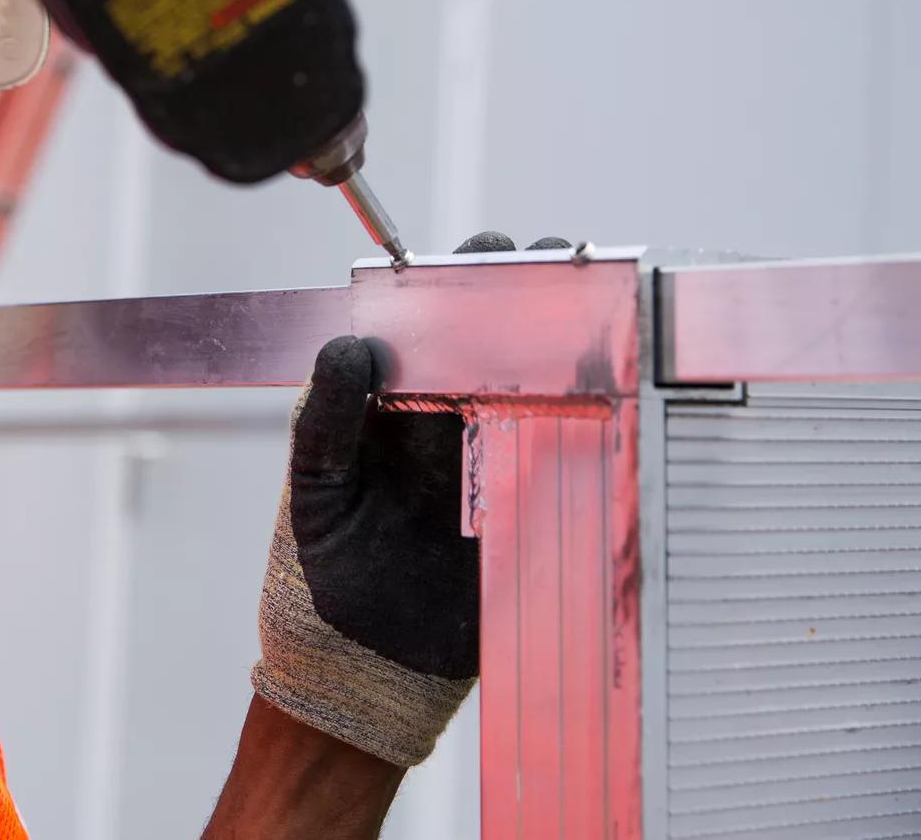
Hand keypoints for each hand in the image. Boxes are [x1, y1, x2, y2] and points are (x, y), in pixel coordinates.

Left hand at [252, 231, 569, 765]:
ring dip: (570, 353)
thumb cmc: (319, 569)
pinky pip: (568, 460)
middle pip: (500, 344)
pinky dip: (591, 426)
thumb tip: (351, 345)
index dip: (464, 283)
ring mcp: (497, 466)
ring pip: (542, 391)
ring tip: (592, 320)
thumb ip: (326, 417)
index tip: (488, 255)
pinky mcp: (531, 514)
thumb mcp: (313, 487)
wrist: (357, 665)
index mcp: (396, 404)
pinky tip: (607, 396)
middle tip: (553, 273)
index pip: (435, 324)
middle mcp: (451, 424)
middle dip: (531, 300)